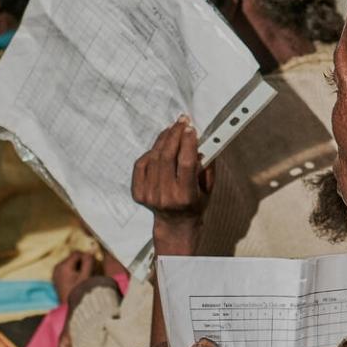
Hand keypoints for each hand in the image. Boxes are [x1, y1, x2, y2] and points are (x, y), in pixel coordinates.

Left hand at [52, 250, 97, 303]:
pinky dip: (74, 273)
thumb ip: (89, 261)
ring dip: (79, 268)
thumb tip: (91, 250)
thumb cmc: (80, 293)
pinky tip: (78, 281)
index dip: (86, 257)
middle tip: (90, 272)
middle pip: (73, 258)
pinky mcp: (56, 279)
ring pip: (70, 264)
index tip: (93, 266)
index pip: (77, 253)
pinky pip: (67, 270)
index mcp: (63, 266)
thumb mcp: (86, 276)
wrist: (72, 310)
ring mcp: (55, 274)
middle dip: (82, 263)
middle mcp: (57, 268)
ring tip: (84, 278)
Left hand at [133, 118, 215, 255]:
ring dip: (163, 139)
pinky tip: (160, 148)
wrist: (175, 224)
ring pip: (153, 157)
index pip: (186, 163)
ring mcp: (149, 195)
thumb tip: (202, 140)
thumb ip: (206, 165)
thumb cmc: (195, 203)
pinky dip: (151, 152)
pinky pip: (141, 164)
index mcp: (185, 196)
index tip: (191, 128)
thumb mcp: (208, 187)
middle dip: (174, 134)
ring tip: (171, 130)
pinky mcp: (138, 192)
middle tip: (181, 121)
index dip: (188, 142)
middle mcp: (165, 196)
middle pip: (167, 157)